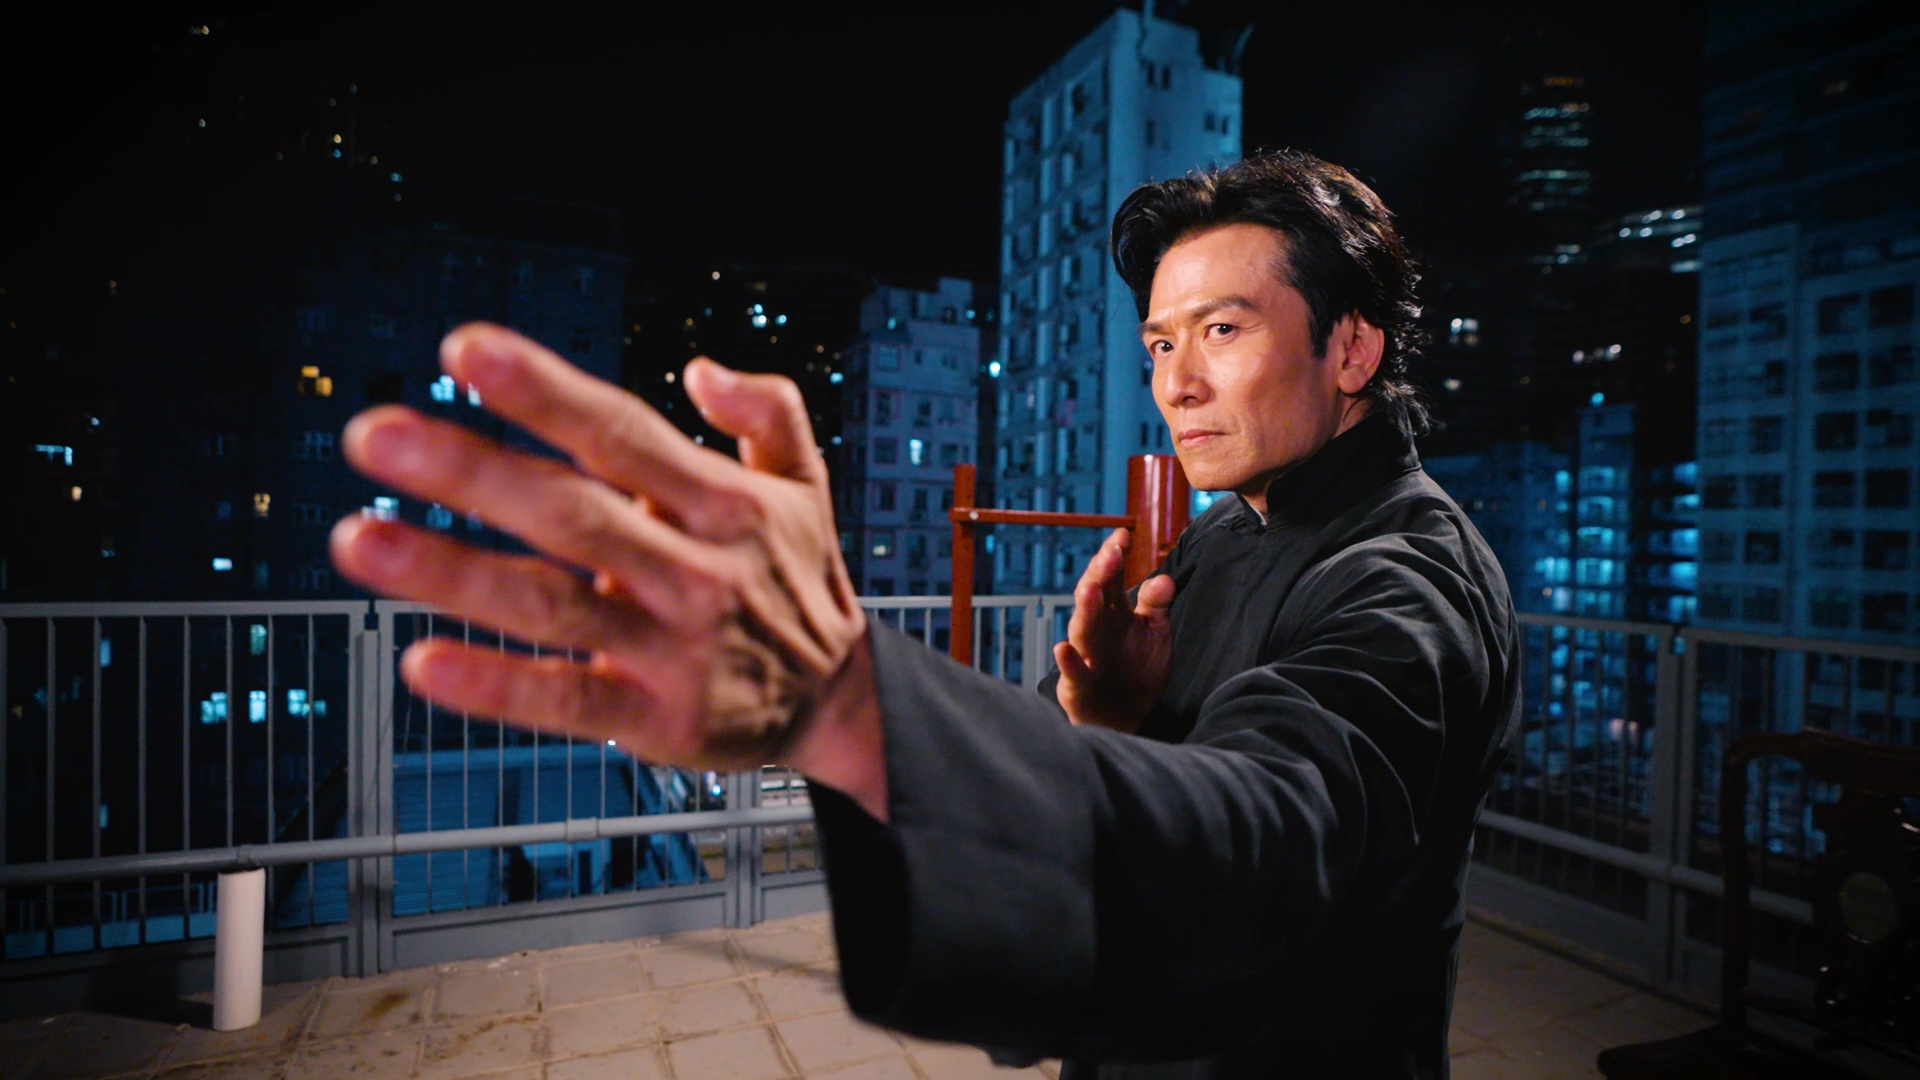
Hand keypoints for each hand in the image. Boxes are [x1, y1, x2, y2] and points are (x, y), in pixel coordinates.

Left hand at [329, 324, 887, 818]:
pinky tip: (423, 661)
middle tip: (376, 435)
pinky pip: (564, 701)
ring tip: (362, 538)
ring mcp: (672, 648)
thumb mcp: (806, 482)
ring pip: (551, 606)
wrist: (839, 700)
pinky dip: (494, 685)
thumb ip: (769, 409)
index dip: (542, 391)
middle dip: (470, 471)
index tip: (463, 351)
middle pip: (572, 514)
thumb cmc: (798, 578)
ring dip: (450, 572)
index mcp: (725, 503)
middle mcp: (697, 570)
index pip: (621, 434)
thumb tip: (702, 367)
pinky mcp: (654, 720)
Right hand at [1051, 528, 1173, 733]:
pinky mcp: (1079, 684)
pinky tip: (1063, 649)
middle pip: (1094, 597)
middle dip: (1100, 575)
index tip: (1123, 535)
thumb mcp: (1154, 634)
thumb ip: (1156, 606)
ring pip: (1082, 629)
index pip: (1111, 579)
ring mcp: (1086, 655)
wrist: (1124, 718)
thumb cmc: (1136, 670)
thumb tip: (1165, 577)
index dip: (1115, 557)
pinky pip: (1073, 671)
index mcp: (1114, 613)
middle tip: (1110, 554)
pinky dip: (1068, 661)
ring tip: (1089, 590)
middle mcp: (1097, 629)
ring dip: (1084, 610)